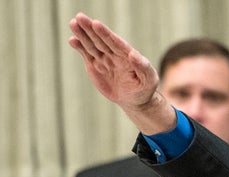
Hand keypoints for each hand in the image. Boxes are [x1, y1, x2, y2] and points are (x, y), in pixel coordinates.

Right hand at [68, 13, 176, 134]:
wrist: (135, 100)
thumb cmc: (145, 89)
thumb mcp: (149, 80)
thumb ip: (143, 67)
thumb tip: (133, 54)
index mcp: (127, 55)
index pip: (115, 43)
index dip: (106, 34)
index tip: (96, 24)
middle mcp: (114, 54)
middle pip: (101, 40)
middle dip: (90, 29)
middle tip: (80, 17)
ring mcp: (104, 58)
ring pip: (92, 45)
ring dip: (82, 34)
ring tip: (73, 23)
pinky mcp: (95, 65)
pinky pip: (86, 54)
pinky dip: (79, 47)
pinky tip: (72, 40)